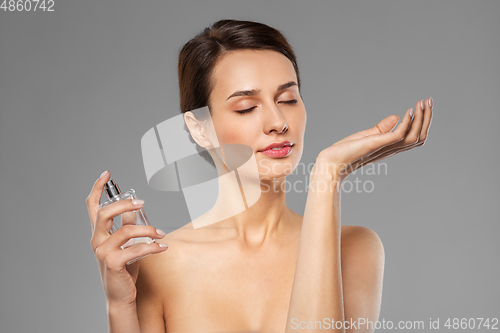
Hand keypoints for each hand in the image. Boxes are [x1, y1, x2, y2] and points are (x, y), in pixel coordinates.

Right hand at [86, 170, 167, 306]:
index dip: (97, 188)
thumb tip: (134, 210)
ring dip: (147, 229)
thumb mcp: (126, 244)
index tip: (106, 173)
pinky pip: (135, 249)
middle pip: (104, 213)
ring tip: (161, 233)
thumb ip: (127, 226)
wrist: (121, 295)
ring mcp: (102, 252)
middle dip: (123, 204)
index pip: (92, 207)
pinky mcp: (113, 263)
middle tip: (141, 203)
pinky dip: (152, 247)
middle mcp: (96, 240)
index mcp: (99, 233)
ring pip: (125, 231)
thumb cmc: (124, 268)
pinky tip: (162, 247)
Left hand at [317, 97, 432, 180]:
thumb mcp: (367, 135)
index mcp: (391, 147)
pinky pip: (399, 135)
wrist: (332, 161)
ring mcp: (386, 148)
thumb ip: (382, 128)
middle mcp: (392, 149)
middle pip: (420, 137)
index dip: (423, 122)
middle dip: (427, 118)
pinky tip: (408, 111)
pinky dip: (407, 123)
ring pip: (414, 137)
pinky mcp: (377, 144)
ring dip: (421, 119)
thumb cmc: (347, 151)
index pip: (416, 137)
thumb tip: (396, 117)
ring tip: (422, 103)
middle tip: (430, 100)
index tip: (425, 105)